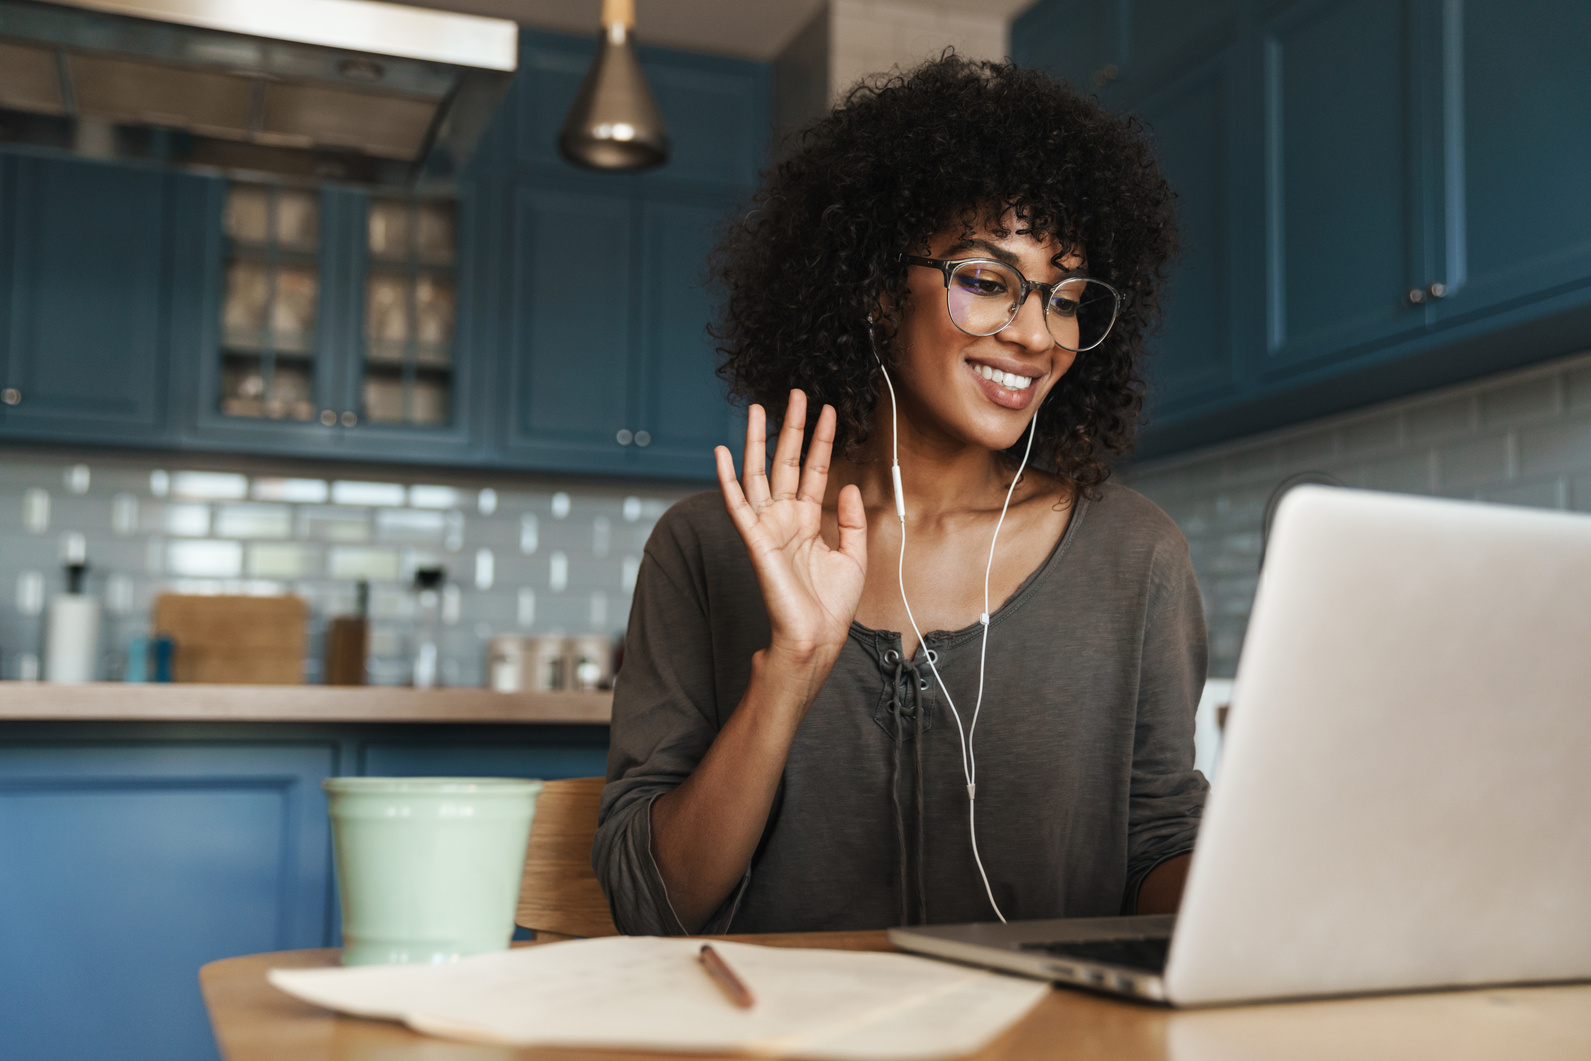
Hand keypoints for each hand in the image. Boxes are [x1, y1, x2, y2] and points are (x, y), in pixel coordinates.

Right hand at [715, 390, 866, 670]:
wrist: (816, 636)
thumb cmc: (831, 605)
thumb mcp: (854, 556)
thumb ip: (850, 520)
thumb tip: (847, 485)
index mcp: (808, 521)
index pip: (815, 470)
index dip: (823, 441)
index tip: (829, 412)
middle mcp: (785, 518)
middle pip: (786, 462)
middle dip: (792, 428)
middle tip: (795, 394)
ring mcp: (769, 527)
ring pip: (759, 474)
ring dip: (757, 441)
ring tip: (759, 409)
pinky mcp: (756, 540)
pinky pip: (737, 505)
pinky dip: (726, 479)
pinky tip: (722, 453)